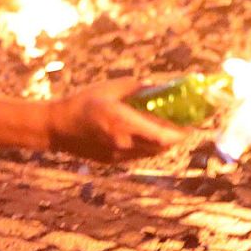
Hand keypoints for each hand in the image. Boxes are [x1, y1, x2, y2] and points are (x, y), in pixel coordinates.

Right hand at [48, 78, 188, 161]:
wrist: (58, 127)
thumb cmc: (84, 102)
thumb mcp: (112, 88)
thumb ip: (139, 89)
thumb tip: (163, 88)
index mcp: (124, 122)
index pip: (164, 136)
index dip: (182, 131)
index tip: (193, 121)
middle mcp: (124, 143)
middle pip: (163, 146)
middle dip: (176, 135)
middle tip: (183, 121)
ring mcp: (120, 155)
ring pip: (154, 153)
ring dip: (163, 141)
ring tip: (165, 125)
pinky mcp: (115, 162)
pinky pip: (140, 155)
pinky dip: (148, 145)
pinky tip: (144, 132)